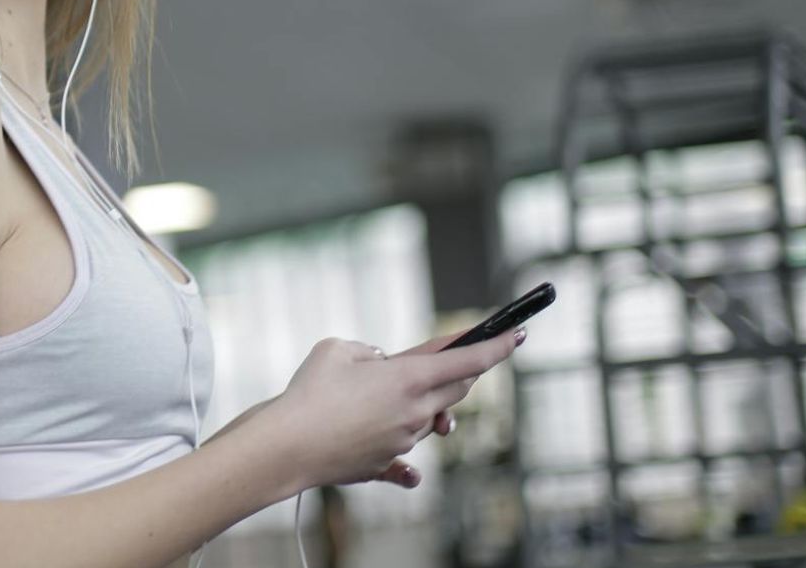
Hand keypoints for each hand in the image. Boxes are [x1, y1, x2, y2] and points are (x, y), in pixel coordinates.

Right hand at [273, 329, 522, 489]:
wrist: (288, 446)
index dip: (496, 345)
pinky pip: (406, 465)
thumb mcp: (336, 349)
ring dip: (429, 406)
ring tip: (401, 394)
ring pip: (432, 420)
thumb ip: (365, 351)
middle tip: (464, 360)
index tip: (517, 335)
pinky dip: (409, 463)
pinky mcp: (383, 464)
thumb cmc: (309, 392)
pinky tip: (412, 471)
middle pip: (458, 390)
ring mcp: (402, 442)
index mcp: (409, 378)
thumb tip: (376, 364)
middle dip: (465, 373)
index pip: (467, 359)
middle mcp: (414, 412)